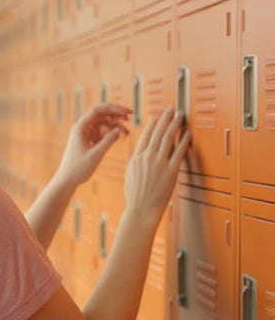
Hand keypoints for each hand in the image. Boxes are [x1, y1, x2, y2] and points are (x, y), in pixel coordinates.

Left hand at [55, 104, 131, 188]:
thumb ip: (108, 141)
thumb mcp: (96, 155)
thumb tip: (118, 130)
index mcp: (80, 127)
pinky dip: (110, 133)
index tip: (127, 112)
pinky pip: (101, 132)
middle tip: (131, 117)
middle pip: (101, 115)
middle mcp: (82, 128)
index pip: (98, 110)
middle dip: (116, 114)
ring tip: (127, 133)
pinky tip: (120, 137)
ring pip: (102, 123)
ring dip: (115, 125)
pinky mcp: (87, 141)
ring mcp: (84, 134)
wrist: (66, 181)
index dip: (114, 108)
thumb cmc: (78, 169)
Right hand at [124, 106, 190, 224]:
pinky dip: (184, 140)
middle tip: (171, 109)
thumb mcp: (130, 174)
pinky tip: (188, 133)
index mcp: (137, 157)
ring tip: (179, 116)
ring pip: (168, 138)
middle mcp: (147, 157)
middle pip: (157, 132)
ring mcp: (159, 163)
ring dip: (174, 124)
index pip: (145, 134)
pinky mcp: (171, 171)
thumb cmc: (136, 196)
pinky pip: (179, 151)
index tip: (157, 115)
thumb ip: (137, 161)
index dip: (152, 122)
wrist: (141, 209)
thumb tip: (142, 153)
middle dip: (165, 118)